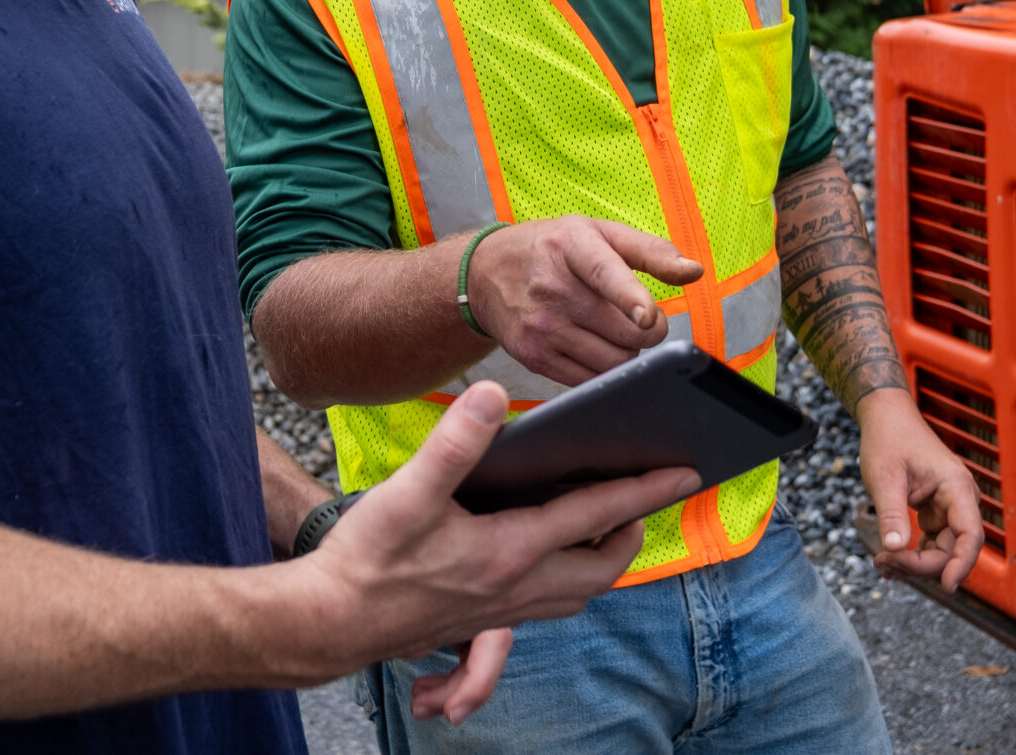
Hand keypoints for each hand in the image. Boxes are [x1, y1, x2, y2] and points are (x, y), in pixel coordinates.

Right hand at [301, 381, 698, 712]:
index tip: (685, 472)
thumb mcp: (407, 492)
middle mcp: (517, 586)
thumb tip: (491, 393)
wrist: (330, 623)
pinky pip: (547, 603)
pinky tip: (545, 556)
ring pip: (578, 590)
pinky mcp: (480, 621)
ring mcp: (500, 610)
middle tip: (646, 498)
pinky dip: (566, 579)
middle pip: (602, 565)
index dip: (644, 490)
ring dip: (602, 559)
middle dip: (632, 531)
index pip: (594, 514)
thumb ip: (454, 442)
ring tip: (607, 525)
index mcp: (510, 550)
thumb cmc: (367, 559)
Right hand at [466, 217, 703, 386]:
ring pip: (614, 362)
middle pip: (627, 332)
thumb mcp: (597, 232)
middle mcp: (553, 288)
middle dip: (648, 330)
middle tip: (640, 318)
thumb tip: (694, 272)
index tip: (646, 315)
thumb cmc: (550, 250)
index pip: (605, 273)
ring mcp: (541, 327)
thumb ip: (650, 250)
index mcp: (572, 246)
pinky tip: (595, 347)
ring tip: (613, 330)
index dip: (630, 297)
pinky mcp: (534, 357)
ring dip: (628, 353)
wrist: (484, 274)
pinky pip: (590, 381)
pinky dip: (604, 370)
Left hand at [855, 388, 982, 591]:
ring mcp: (950, 508)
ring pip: (941, 550)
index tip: (947, 587)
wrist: (887, 419)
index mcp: (956, 487)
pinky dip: (911, 554)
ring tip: (880, 562)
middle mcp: (960, 500)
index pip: (970, 535)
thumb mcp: (884, 477)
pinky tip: (889, 560)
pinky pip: (931, 543)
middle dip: (919, 564)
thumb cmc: (888, 440)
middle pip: (952, 549)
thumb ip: (891, 513)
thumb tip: (895, 548)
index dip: (962, 564)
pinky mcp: (938, 513)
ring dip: (913, 562)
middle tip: (882, 564)